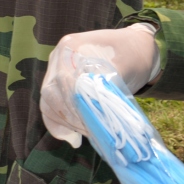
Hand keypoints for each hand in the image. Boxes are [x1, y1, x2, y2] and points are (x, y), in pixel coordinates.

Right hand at [40, 23, 158, 147]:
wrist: (136, 47)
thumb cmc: (133, 56)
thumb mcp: (124, 69)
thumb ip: (105, 87)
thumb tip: (92, 113)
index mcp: (71, 47)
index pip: (64, 82)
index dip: (75, 106)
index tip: (92, 124)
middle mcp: (58, 57)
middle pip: (50, 93)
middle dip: (69, 117)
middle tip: (91, 132)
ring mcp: (56, 69)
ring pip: (48, 101)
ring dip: (65, 122)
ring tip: (87, 134)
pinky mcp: (59, 82)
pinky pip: (50, 105)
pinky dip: (59, 122)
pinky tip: (72, 136)